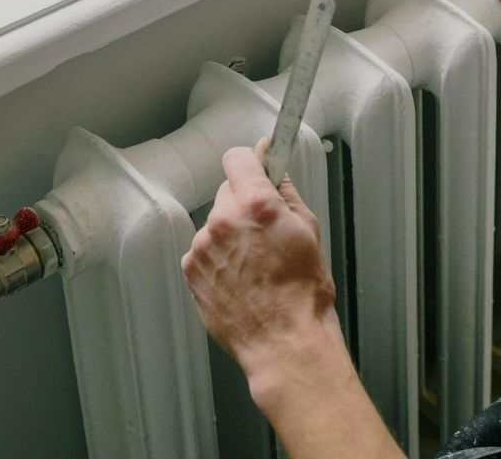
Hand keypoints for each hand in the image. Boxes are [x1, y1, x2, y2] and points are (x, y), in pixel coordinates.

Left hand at [182, 139, 404, 458]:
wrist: (284, 343)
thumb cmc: (303, 293)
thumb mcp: (309, 231)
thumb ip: (285, 192)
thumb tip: (274, 167)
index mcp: (256, 205)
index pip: (238, 158)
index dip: (250, 162)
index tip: (258, 169)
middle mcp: (224, 220)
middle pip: (228, 191)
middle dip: (244, 203)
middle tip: (266, 232)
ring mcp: (203, 245)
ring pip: (216, 223)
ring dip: (230, 233)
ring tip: (254, 264)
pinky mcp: (191, 269)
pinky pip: (204, 249)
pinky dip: (218, 258)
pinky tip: (240, 278)